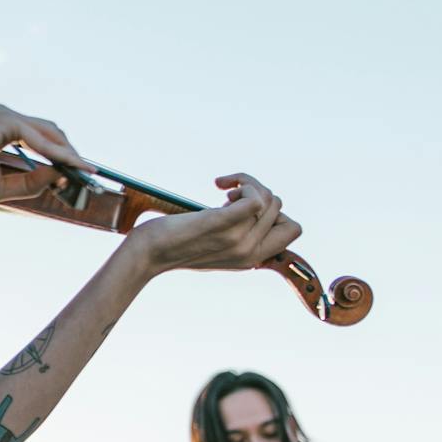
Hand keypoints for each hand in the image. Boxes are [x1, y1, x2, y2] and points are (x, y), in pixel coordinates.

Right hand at [0, 104, 92, 208]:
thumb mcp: (2, 185)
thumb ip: (31, 181)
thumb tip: (60, 175)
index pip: (41, 135)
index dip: (63, 153)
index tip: (80, 172)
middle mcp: (2, 114)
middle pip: (51, 130)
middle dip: (71, 152)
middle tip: (88, 174)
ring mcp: (2, 114)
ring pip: (49, 133)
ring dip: (68, 154)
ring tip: (84, 173)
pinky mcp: (3, 121)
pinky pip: (39, 139)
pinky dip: (55, 154)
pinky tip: (68, 168)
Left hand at [129, 173, 300, 274]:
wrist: (147, 254)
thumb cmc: (174, 245)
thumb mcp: (216, 248)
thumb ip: (239, 237)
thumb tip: (257, 206)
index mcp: (251, 259)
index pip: (293, 230)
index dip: (275, 212)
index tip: (246, 209)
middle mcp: (249, 252)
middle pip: (281, 208)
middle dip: (261, 194)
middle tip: (230, 198)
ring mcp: (238, 240)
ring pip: (269, 198)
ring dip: (249, 185)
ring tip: (224, 193)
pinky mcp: (221, 224)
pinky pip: (255, 198)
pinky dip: (243, 181)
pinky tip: (220, 185)